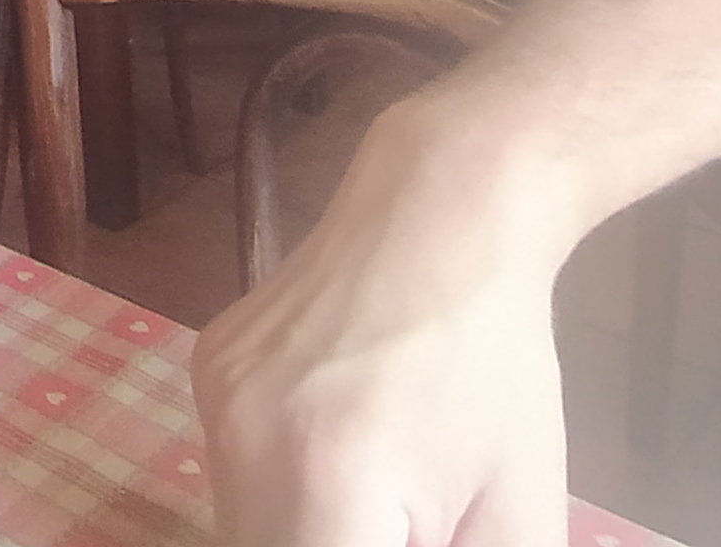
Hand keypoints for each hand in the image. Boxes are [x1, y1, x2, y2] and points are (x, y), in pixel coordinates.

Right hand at [192, 100, 571, 546]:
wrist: (446, 207)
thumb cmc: (502, 364)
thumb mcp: (515, 514)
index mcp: (333, 485)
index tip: (410, 537)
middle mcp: (248, 443)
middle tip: (394, 522)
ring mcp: (215, 401)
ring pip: (239, 530)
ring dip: (299, 534)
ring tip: (374, 493)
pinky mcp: (205, 369)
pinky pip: (230, 471)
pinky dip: (278, 489)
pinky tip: (340, 445)